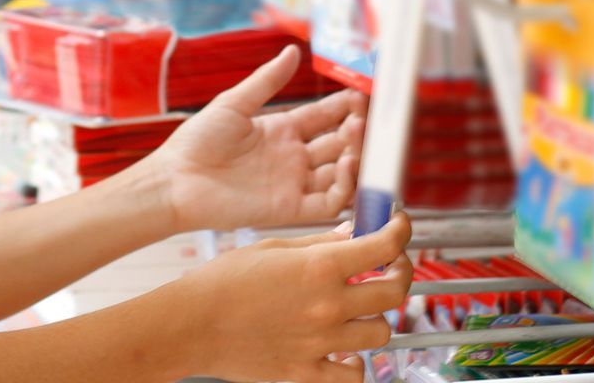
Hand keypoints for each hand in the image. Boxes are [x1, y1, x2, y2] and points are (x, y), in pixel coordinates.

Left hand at [147, 46, 366, 233]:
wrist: (175, 180)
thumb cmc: (197, 140)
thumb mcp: (234, 103)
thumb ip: (267, 80)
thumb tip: (292, 50)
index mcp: (282, 130)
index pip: (325, 116)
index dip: (345, 106)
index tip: (364, 92)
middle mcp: (293, 158)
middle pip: (338, 144)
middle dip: (356, 130)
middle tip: (367, 116)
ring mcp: (294, 183)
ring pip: (340, 173)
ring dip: (355, 156)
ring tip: (358, 135)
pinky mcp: (290, 209)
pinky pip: (328, 202)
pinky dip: (345, 188)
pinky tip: (347, 165)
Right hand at [171, 212, 412, 382]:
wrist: (192, 325)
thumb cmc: (223, 281)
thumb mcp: (272, 248)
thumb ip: (317, 244)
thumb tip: (351, 235)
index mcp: (319, 267)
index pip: (384, 246)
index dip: (401, 231)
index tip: (400, 225)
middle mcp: (328, 305)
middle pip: (394, 291)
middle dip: (399, 272)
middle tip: (391, 265)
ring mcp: (321, 342)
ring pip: (381, 333)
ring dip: (377, 316)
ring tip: (362, 308)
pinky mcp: (307, 372)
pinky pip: (353, 376)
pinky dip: (357, 364)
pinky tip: (347, 350)